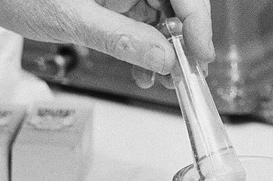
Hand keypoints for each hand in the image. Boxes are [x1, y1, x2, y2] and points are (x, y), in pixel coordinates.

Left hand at [0, 0, 213, 74]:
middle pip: (177, 5)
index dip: (197, 24)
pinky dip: (146, 52)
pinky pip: (143, 27)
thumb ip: (122, 40)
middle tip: (184, 76)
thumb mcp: (73, 18)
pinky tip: (144, 72)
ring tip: (162, 82)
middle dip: (182, 43)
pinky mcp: (116, 4)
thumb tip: (164, 60)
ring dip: (165, 54)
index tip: (199, 57)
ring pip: (162, 20)